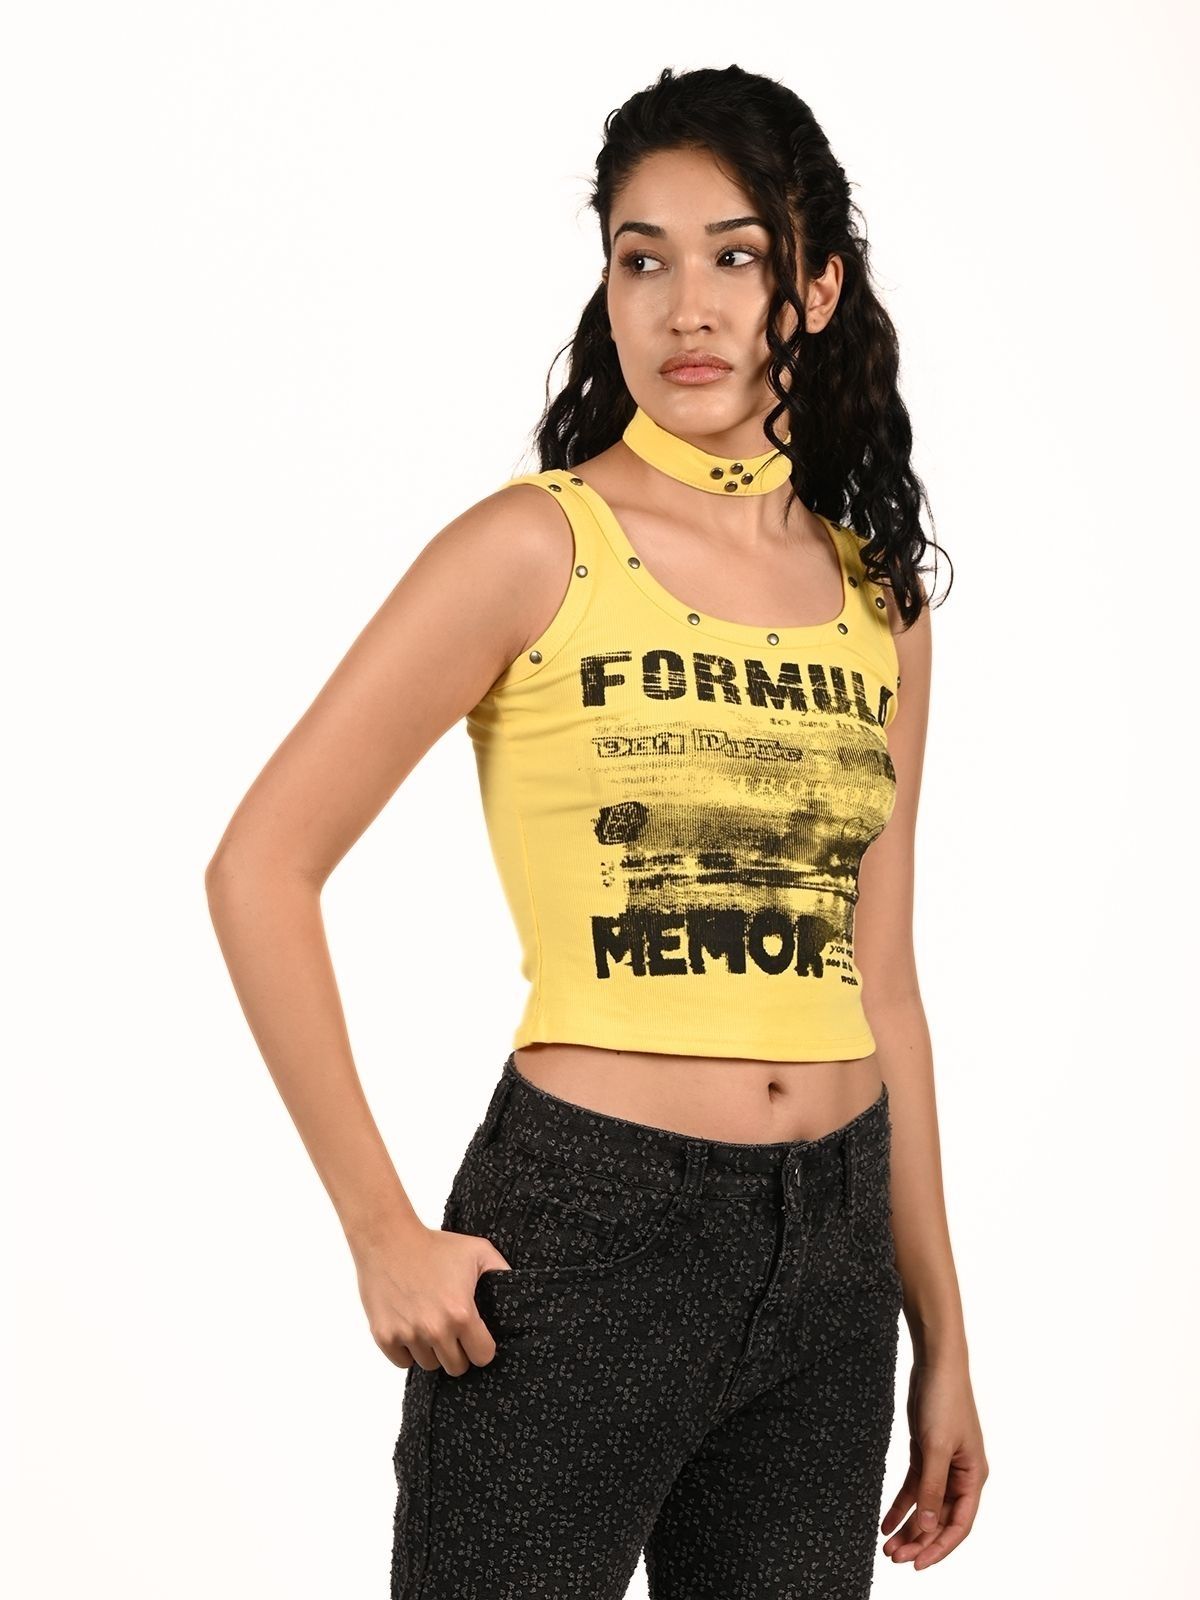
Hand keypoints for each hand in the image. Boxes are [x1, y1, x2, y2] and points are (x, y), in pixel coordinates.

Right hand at [351, 1221, 511, 1376]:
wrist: (387, 1239)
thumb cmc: (434, 1245)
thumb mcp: (478, 1251)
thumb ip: (502, 1272)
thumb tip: (523, 1291)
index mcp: (461, 1314)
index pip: (482, 1356)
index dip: (481, 1347)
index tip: (476, 1335)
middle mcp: (435, 1329)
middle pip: (456, 1367)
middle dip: (458, 1352)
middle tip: (452, 1330)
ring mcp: (407, 1335)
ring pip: (429, 1365)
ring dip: (432, 1350)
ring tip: (430, 1323)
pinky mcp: (384, 1336)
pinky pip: (403, 1363)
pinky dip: (408, 1351)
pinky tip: (411, 1327)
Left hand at [882, 1357, 987, 1569]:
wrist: (935, 1364)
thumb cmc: (945, 1400)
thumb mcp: (936, 1446)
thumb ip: (931, 1488)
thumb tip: (926, 1526)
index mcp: (973, 1477)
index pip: (958, 1525)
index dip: (939, 1547)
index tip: (917, 1564)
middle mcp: (960, 1476)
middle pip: (939, 1519)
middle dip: (919, 1541)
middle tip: (894, 1556)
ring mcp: (943, 1465)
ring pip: (925, 1506)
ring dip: (908, 1527)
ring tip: (887, 1546)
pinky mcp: (926, 1453)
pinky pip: (914, 1488)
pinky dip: (901, 1505)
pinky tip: (886, 1521)